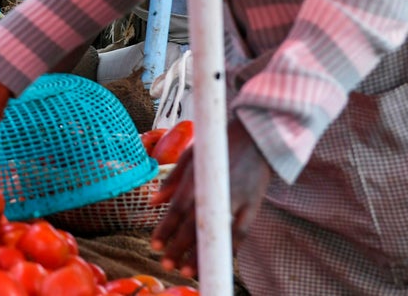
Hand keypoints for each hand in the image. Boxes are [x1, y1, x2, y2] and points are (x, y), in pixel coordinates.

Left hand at [151, 117, 273, 277]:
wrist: (255, 136)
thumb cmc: (218, 146)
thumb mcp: (190, 156)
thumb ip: (171, 180)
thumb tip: (152, 201)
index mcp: (197, 178)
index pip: (177, 209)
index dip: (164, 229)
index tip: (154, 246)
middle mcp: (215, 191)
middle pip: (193, 225)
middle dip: (178, 248)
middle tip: (167, 265)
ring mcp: (236, 200)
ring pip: (217, 234)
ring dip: (202, 254)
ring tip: (189, 272)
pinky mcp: (253, 205)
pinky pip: (241, 234)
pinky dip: (229, 249)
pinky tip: (218, 260)